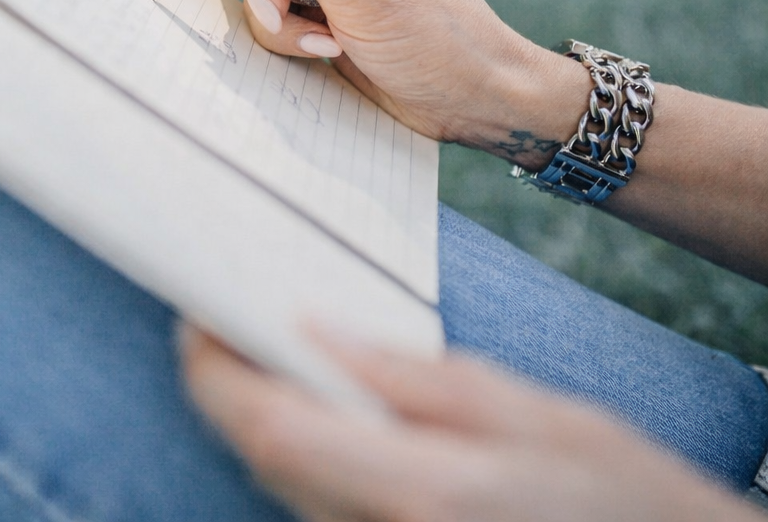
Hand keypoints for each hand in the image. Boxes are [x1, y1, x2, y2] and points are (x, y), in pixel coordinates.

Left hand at [180, 325, 757, 521]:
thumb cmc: (619, 490)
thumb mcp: (529, 410)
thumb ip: (410, 376)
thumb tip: (313, 329)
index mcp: (423, 488)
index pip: (272, 430)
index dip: (215, 374)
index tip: (199, 315)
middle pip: (264, 461)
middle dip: (227, 389)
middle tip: (223, 319)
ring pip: (281, 487)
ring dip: (258, 420)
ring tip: (263, 352)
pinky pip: (314, 506)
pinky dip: (298, 454)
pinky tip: (315, 409)